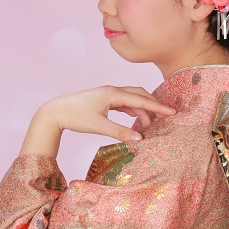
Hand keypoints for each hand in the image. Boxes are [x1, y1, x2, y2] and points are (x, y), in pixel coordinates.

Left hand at [19, 85, 176, 156]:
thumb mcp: (99, 126)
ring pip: (131, 98)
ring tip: (150, 124)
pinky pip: (123, 102)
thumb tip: (140, 138)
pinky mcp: (103, 100)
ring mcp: (107, 94)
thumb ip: (120, 132)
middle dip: (153, 105)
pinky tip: (136, 118)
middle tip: (166, 117)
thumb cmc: (76, 117)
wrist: (55, 112)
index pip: (141, 99)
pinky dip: (133, 109)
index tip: (172, 112)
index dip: (158, 106)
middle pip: (139, 94)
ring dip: (142, 109)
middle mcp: (112, 90)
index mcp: (113, 94)